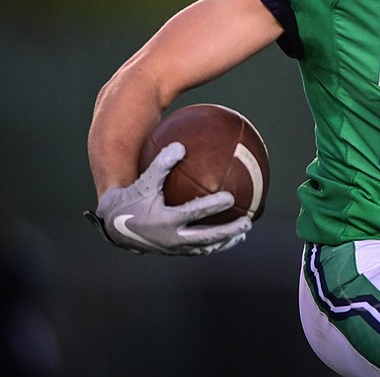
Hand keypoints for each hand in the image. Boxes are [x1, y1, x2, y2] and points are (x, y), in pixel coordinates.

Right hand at [84, 142, 250, 255]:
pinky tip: (227, 237)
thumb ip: (161, 164)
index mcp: (164, 220)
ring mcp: (174, 248)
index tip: (230, 197)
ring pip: (204, 248)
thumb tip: (180, 146)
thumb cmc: (132, 198)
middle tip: (247, 221)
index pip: (193, 213)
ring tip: (242, 235)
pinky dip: (213, 245)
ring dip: (224, 242)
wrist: (114, 226)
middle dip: (228, 231)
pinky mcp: (174, 252)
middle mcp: (171, 238)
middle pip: (205, 237)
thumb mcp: (144, 181)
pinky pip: (198, 250)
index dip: (212, 206)